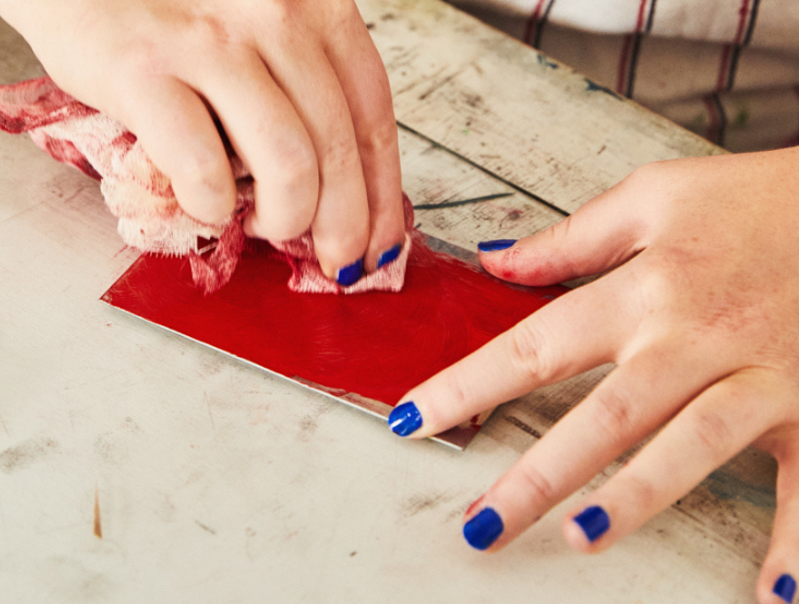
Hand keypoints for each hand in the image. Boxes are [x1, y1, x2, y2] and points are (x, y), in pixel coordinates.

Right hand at [0, 0, 405, 282]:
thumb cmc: (165, 5)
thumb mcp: (254, 21)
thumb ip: (297, 81)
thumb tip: (340, 183)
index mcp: (312, 1)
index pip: (372, 110)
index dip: (383, 190)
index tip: (380, 240)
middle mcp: (273, 13)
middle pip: (339, 146)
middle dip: (344, 224)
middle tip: (333, 258)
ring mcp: (208, 42)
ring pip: (289, 164)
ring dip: (283, 217)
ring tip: (260, 225)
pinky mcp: (141, 71)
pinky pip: (202, 167)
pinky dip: (211, 205)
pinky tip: (205, 205)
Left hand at [388, 147, 798, 603]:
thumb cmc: (759, 198)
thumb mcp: (656, 197)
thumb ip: (572, 237)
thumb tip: (497, 259)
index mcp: (642, 292)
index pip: (533, 346)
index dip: (465, 386)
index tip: (410, 420)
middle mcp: (692, 341)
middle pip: (603, 417)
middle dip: (538, 475)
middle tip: (484, 526)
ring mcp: (758, 377)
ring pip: (689, 447)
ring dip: (639, 497)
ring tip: (584, 539)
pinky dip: (798, 538)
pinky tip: (775, 592)